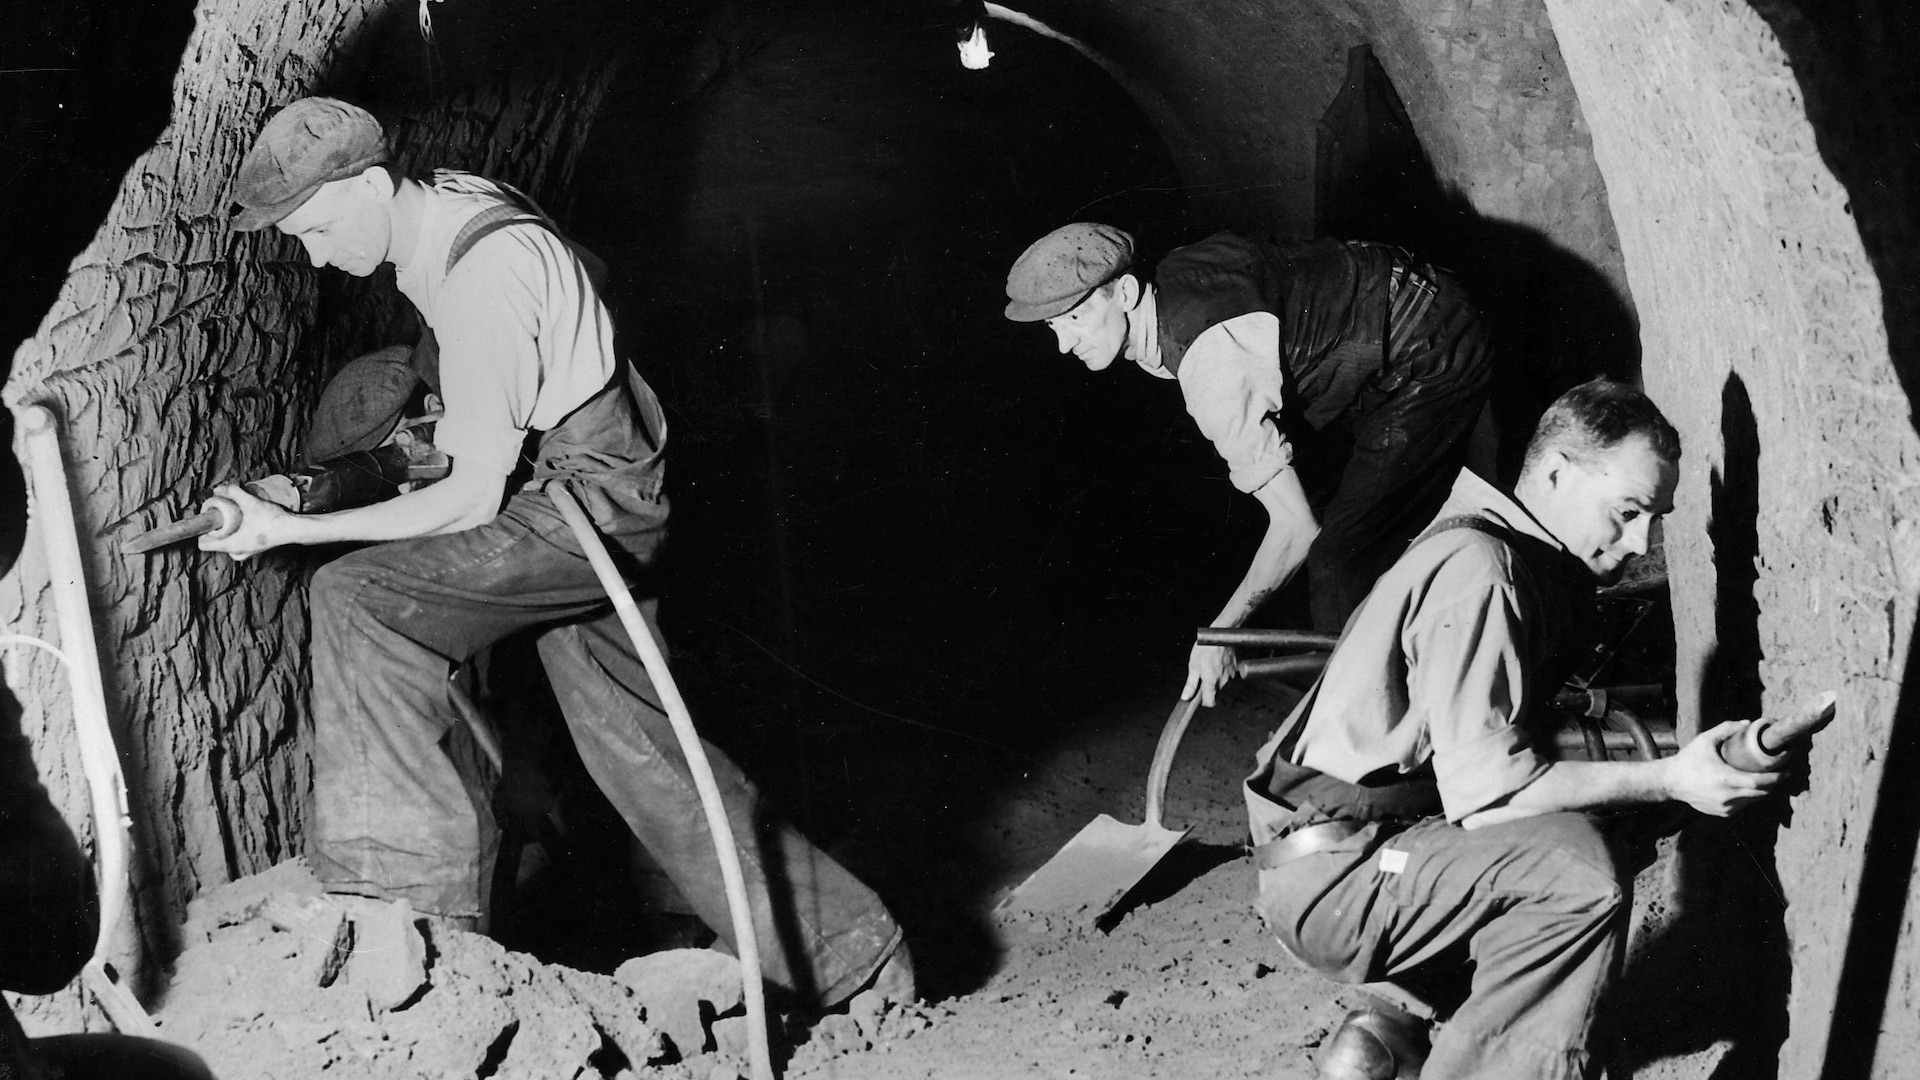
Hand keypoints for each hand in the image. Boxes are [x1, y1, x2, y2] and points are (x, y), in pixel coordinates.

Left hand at [196, 483, 293, 560]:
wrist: (293, 528)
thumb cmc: (272, 520)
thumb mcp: (250, 502)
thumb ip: (234, 492)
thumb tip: (222, 487)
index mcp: (231, 545)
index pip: (203, 544)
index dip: (202, 530)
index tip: (209, 519)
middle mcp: (237, 551)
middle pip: (214, 544)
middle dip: (215, 530)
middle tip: (222, 517)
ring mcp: (247, 552)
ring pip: (227, 545)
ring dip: (227, 534)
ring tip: (233, 521)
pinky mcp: (255, 549)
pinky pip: (239, 546)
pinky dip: (238, 536)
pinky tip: (244, 525)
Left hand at [1182, 643, 1235, 706]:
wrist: (1221, 634)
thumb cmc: (1205, 647)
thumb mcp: (1193, 665)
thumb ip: (1191, 684)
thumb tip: (1186, 697)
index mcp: (1210, 681)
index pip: (1210, 703)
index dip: (1203, 702)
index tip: (1199, 699)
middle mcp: (1221, 680)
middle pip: (1214, 692)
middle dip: (1208, 687)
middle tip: (1201, 674)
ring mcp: (1229, 674)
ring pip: (1220, 683)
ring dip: (1214, 678)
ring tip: (1208, 665)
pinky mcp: (1234, 668)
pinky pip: (1226, 674)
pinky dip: (1221, 671)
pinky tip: (1216, 662)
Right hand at [1666, 721, 1782, 815]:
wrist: (1670, 782)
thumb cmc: (1688, 760)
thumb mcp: (1705, 740)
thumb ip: (1726, 729)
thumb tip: (1746, 723)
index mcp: (1726, 779)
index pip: (1760, 782)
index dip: (1776, 778)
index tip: (1786, 771)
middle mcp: (1728, 796)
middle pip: (1761, 793)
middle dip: (1773, 784)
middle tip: (1781, 774)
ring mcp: (1725, 807)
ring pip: (1754, 801)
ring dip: (1762, 791)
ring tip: (1765, 780)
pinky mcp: (1722, 812)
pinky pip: (1743, 806)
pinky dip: (1749, 797)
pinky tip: (1747, 788)